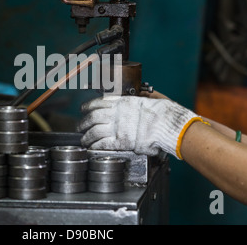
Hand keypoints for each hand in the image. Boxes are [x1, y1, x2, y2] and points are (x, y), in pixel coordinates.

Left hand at [78, 95, 203, 158]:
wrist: (166, 123)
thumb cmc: (161, 112)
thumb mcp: (146, 99)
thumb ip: (136, 100)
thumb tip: (136, 97)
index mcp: (122, 102)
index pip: (98, 102)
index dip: (88, 106)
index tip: (83, 109)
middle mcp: (116, 113)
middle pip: (93, 117)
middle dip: (84, 122)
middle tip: (80, 127)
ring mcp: (117, 127)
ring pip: (94, 131)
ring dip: (87, 137)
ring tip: (84, 140)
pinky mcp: (121, 141)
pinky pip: (102, 143)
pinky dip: (94, 146)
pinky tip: (91, 148)